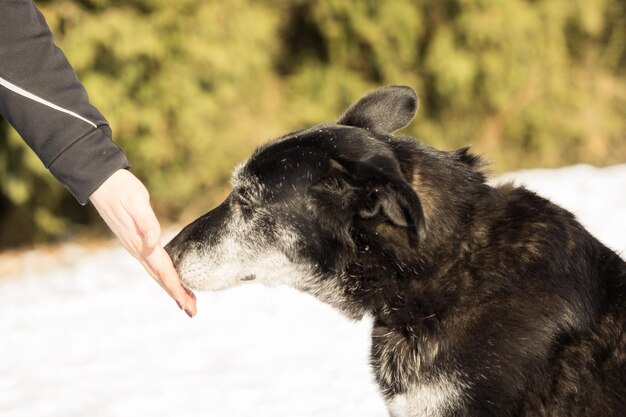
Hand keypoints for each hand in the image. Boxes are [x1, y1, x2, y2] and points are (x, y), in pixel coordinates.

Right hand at [90, 169, 196, 316]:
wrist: (101, 180)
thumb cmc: (122, 188)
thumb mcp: (136, 201)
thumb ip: (146, 222)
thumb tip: (153, 243)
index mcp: (141, 243)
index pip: (163, 271)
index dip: (176, 288)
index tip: (187, 305)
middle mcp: (137, 249)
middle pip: (160, 278)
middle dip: (177, 295)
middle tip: (193, 311)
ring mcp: (134, 246)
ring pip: (156, 272)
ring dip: (171, 287)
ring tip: (186, 299)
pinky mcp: (133, 240)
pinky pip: (152, 263)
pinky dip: (163, 274)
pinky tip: (168, 276)